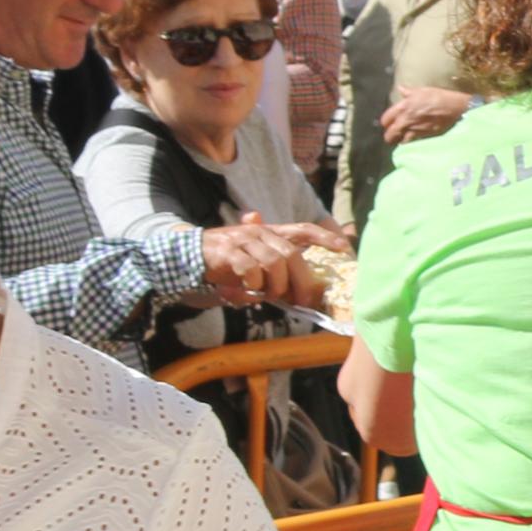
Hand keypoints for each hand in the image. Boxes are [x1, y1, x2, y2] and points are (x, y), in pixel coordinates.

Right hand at [198, 219, 319, 306]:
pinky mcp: (227, 252)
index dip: (324, 236)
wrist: (187, 255)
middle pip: (292, 255)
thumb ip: (274, 273)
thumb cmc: (226, 262)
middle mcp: (259, 232)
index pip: (302, 229)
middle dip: (302, 281)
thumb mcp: (253, 263)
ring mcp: (243, 240)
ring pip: (274, 262)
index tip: (344, 247)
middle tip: (303, 301)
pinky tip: (251, 291)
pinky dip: (255, 283)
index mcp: (269, 232)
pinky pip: (250, 268)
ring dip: (277, 285)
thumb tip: (298, 294)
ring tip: (270, 296)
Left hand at [381, 85, 473, 145]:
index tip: (388, 122)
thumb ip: (408, 92)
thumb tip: (400, 89)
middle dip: (389, 135)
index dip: (386, 121)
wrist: (452, 108)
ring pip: (400, 141)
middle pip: (390, 134)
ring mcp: (414, 130)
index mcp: (402, 108)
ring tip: (401, 140)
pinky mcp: (423, 136)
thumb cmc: (437, 96)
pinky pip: (412, 142)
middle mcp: (405, 121)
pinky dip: (410, 142)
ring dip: (399, 140)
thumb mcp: (421, 91)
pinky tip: (412, 140)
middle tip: (391, 135)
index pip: (386, 119)